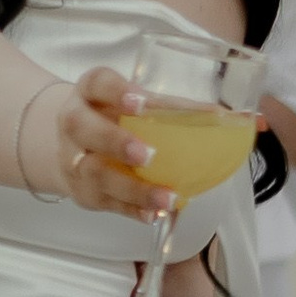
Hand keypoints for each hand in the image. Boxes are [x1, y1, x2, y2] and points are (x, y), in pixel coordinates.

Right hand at [26, 70, 182, 223]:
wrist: (74, 147)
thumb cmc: (114, 119)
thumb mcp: (134, 106)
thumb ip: (172, 109)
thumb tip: (222, 117)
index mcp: (91, 93)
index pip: (97, 83)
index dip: (116, 91)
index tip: (140, 103)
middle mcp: (74, 123)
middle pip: (80, 127)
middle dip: (114, 141)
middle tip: (148, 155)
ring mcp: (73, 159)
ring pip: (93, 172)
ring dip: (132, 188)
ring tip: (166, 198)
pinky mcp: (82, 191)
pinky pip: (105, 202)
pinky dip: (132, 209)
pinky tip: (153, 213)